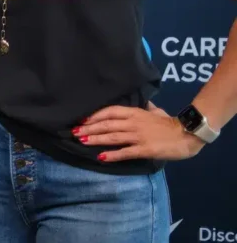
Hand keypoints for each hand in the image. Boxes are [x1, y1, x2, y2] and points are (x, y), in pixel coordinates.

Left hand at [74, 101, 204, 162]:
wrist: (187, 134)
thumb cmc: (170, 123)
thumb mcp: (155, 110)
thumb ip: (144, 107)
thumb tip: (141, 102)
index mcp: (134, 112)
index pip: (109, 111)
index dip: (94, 116)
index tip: (82, 120)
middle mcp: (133, 123)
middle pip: (107, 124)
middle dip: (89, 128)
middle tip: (74, 132)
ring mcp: (138, 136)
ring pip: (112, 137)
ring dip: (95, 139)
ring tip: (81, 141)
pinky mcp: (145, 149)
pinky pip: (125, 152)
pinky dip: (112, 155)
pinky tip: (101, 157)